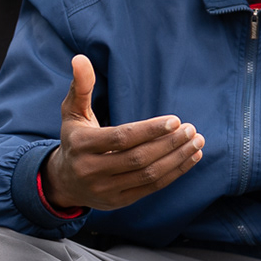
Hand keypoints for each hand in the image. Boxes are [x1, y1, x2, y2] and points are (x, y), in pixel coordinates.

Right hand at [41, 54, 204, 211]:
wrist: (63, 182)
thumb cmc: (74, 140)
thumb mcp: (72, 112)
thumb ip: (80, 86)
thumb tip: (80, 58)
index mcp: (82, 145)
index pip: (121, 138)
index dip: (150, 130)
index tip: (175, 120)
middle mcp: (91, 170)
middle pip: (138, 158)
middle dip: (169, 144)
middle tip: (192, 130)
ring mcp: (105, 190)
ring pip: (148, 175)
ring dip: (177, 159)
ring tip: (197, 143)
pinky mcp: (119, 202)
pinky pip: (151, 188)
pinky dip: (174, 173)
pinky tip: (191, 158)